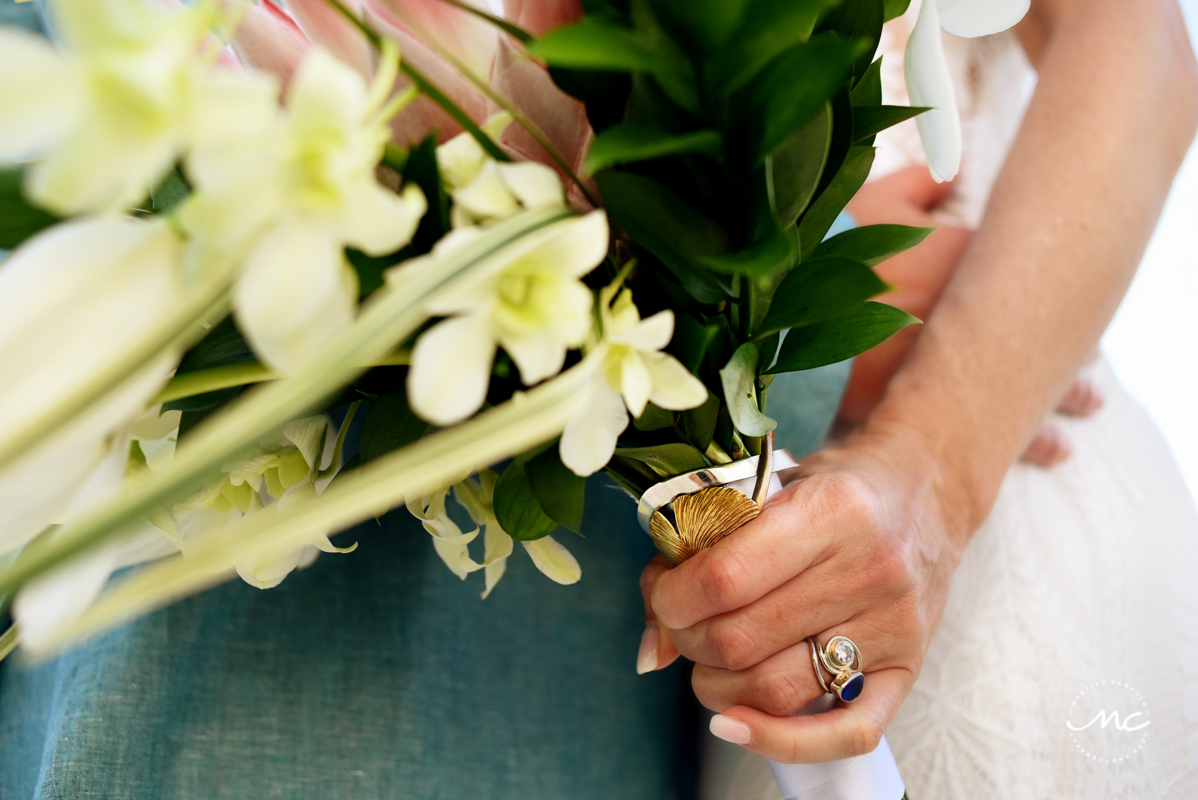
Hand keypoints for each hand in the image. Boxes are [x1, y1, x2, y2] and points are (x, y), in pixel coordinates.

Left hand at [638, 421, 966, 762]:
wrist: (922, 489)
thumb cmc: (832, 487)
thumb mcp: (766, 489)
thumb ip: (703, 554)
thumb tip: (652, 648)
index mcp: (833, 509)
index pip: (725, 578)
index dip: (672, 598)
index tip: (664, 594)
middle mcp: (871, 568)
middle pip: (742, 640)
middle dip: (689, 641)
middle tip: (683, 626)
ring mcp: (894, 625)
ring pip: (776, 690)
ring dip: (717, 689)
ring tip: (709, 663)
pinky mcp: (908, 669)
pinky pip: (843, 734)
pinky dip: (778, 742)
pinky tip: (734, 725)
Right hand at [841, 166, 1102, 466]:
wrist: (758, 292)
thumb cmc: (817, 238)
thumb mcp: (871, 199)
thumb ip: (920, 186)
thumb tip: (953, 174)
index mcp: (959, 263)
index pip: (1028, 287)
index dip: (1055, 312)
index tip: (1079, 335)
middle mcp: (955, 323)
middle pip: (1028, 358)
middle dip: (1065, 384)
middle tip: (1091, 401)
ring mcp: (923, 373)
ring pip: (996, 410)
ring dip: (1033, 433)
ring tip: (1059, 450)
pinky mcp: (883, 411)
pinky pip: (937, 440)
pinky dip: (961, 456)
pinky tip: (979, 470)